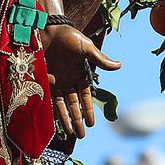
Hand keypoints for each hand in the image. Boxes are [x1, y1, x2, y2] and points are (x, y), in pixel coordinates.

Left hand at [43, 23, 120, 138]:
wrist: (50, 28)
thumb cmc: (70, 37)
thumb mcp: (87, 48)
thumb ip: (100, 59)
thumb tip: (119, 66)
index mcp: (81, 75)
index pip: (85, 98)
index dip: (88, 111)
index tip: (91, 124)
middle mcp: (69, 81)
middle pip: (74, 105)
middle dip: (78, 120)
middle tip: (81, 136)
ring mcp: (57, 81)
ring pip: (61, 104)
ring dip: (65, 119)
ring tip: (69, 133)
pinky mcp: (45, 78)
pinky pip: (48, 96)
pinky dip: (50, 107)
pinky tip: (52, 120)